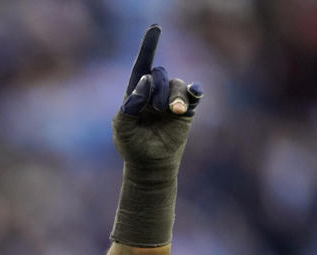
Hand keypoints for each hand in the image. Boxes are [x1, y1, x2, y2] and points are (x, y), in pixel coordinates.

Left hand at [113, 24, 201, 168]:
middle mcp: (155, 92)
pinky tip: (193, 92)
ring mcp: (171, 100)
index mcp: (137, 93)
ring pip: (177, 84)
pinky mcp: (186, 110)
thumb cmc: (132, 145)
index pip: (142, 66)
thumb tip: (145, 80)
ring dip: (173, 96)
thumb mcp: (123, 126)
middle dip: (159, 89)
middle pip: (161, 74)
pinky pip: (193, 93)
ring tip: (172, 111)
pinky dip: (194, 91)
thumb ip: (130, 104)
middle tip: (157, 109)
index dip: (149, 47)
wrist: (150, 164)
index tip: (156, 28)